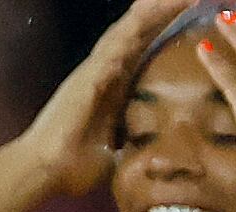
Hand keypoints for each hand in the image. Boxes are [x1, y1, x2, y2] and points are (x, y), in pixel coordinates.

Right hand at [18, 0, 190, 196]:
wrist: (45, 172)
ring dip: (152, 11)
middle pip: (138, 31)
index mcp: (114, 85)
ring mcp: (95, 70)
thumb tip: (153, 156)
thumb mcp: (117, 154)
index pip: (144, 47)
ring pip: (129, 30)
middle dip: (162, 10)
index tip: (190, 11)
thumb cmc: (75, 166)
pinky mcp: (89, 77)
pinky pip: (116, 45)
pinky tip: (152, 10)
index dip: (165, 27)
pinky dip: (135, 27)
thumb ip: (133, 145)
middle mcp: (105, 70)